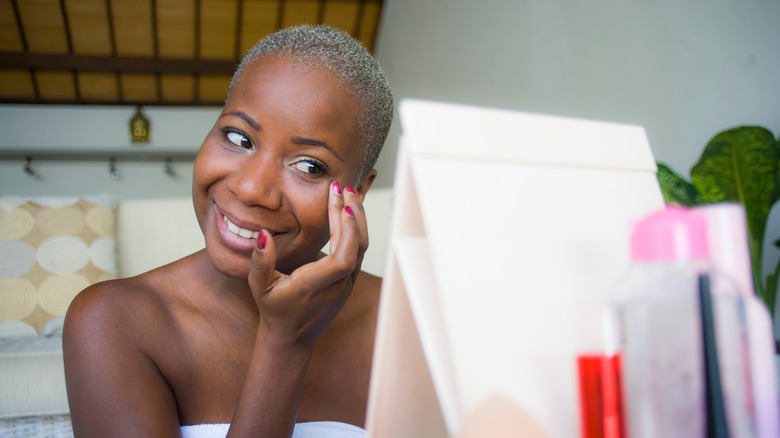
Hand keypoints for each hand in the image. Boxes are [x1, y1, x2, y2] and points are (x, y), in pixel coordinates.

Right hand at [247, 182, 368, 349]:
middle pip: (357, 247)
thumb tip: (262, 235)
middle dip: (354, 215)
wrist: (292, 337)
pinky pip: (358, 251)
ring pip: (361, 248)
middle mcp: (337, 286)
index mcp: (317, 286)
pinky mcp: (349, 281)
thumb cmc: (274, 311)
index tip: (343, 207)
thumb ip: (260, 262)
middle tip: (343, 188)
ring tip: (348, 194)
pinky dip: (355, 230)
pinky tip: (349, 212)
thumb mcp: (259, 287)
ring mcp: (347, 284)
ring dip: (357, 219)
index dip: (348, 234)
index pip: (342, 260)